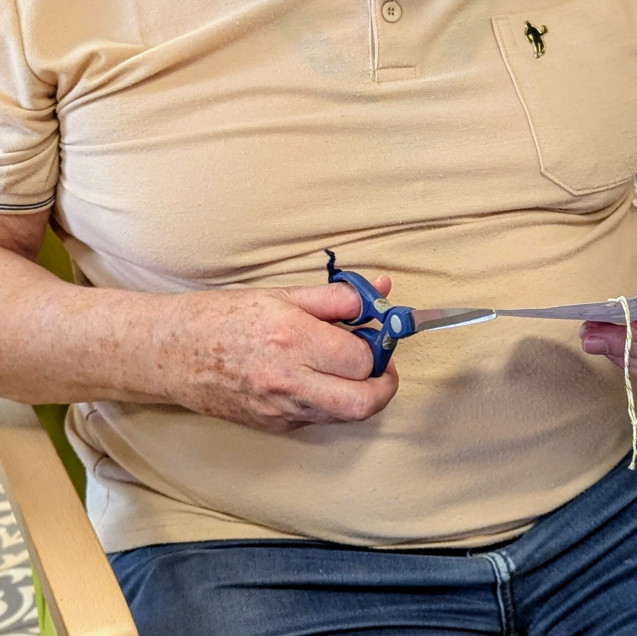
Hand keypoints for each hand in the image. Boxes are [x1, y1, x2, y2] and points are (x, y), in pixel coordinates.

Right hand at [149, 276, 398, 431]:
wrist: (170, 353)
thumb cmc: (222, 316)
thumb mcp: (281, 294)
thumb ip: (335, 297)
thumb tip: (379, 293)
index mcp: (292, 339)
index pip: (362, 357)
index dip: (379, 344)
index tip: (377, 332)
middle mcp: (288, 381)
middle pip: (364, 402)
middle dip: (384, 384)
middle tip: (380, 363)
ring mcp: (280, 411)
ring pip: (344, 415)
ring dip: (358, 393)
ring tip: (346, 365)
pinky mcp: (272, 427)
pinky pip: (318, 418)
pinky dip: (329, 400)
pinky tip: (315, 377)